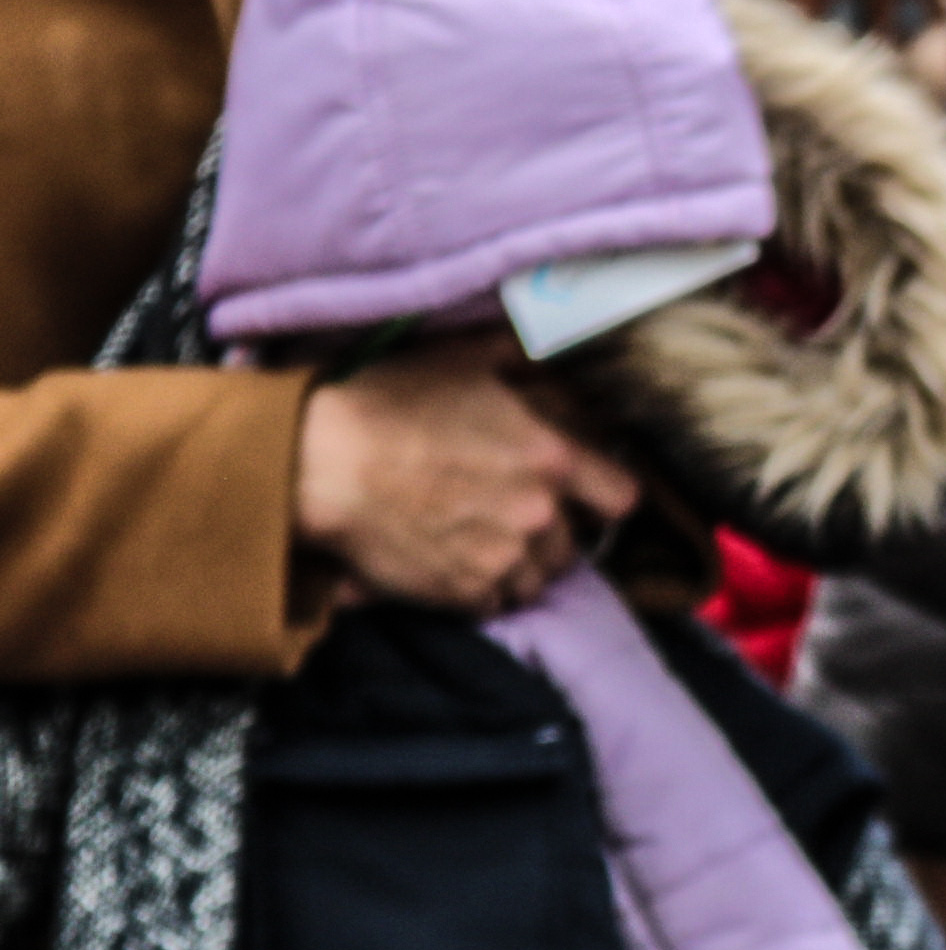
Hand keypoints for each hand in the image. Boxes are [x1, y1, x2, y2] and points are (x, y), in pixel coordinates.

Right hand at [292, 331, 639, 614]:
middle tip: (506, 511)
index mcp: (551, 459)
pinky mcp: (467, 593)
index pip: (622, 498)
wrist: (319, 463)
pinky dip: (480, 587)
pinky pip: (496, 602)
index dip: (602, 495)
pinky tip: (450, 557)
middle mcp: (539, 515)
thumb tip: (548, 347)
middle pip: (574, 543)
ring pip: (538, 578)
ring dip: (518, 564)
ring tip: (476, 537)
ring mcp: (505, 559)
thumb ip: (517, 359)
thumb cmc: (386, 404)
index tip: (583, 493)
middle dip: (550, 530)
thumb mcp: (460, 361)